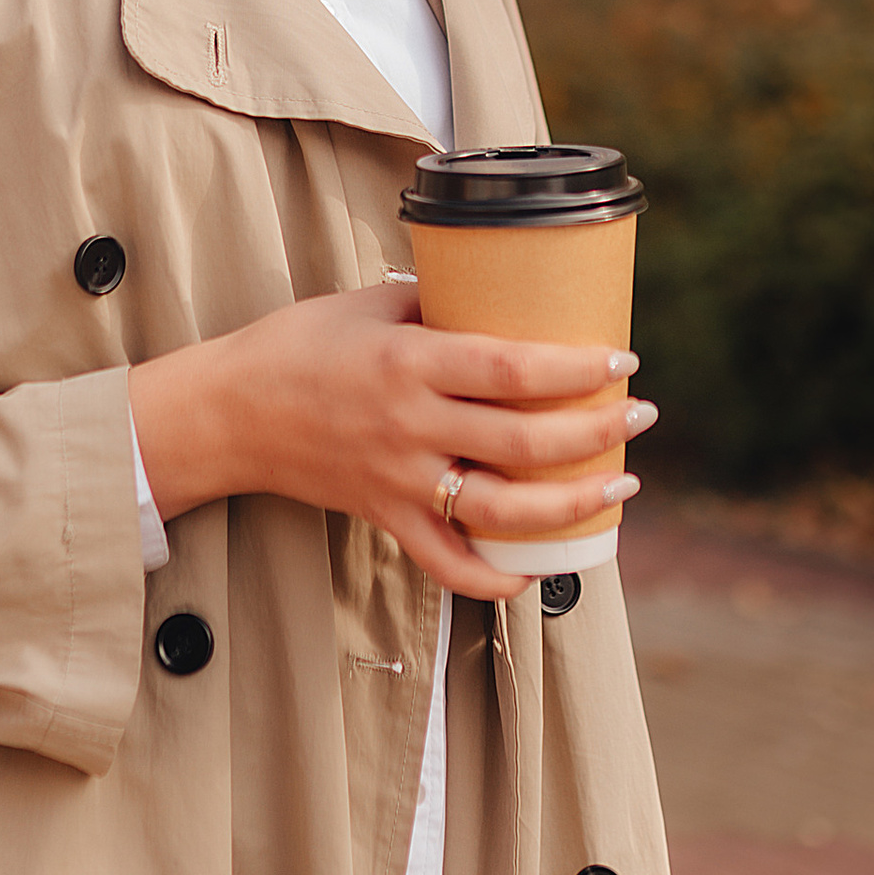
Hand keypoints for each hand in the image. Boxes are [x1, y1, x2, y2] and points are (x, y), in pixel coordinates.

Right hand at [126, 280, 649, 600]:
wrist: (233, 410)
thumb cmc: (302, 343)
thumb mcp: (373, 302)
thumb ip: (441, 303)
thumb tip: (508, 296)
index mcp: (410, 364)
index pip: (513, 370)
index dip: (576, 371)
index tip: (621, 362)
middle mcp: (411, 426)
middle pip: (524, 442)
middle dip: (597, 433)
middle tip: (640, 416)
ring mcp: (400, 480)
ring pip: (502, 511)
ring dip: (572, 504)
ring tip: (618, 485)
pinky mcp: (385, 517)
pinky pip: (446, 563)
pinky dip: (492, 578)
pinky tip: (533, 571)